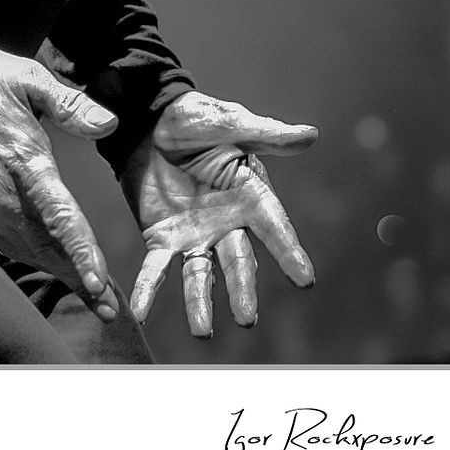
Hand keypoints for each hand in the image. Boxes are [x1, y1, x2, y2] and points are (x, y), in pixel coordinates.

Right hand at [0, 45, 120, 321]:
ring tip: (91, 297)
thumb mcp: (29, 79)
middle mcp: (1, 194)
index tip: (100, 284)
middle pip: (46, 247)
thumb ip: (70, 104)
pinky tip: (51, 267)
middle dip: (79, 279)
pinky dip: (31, 260)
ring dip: (58, 274)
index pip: (58, 216)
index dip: (80, 252)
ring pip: (26, 251)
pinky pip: (4, 244)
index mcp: (23, 161)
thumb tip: (109, 125)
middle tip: (110, 309)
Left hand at [123, 91, 317, 337]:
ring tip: (201, 332)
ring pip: (201, 274)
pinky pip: (157, 267)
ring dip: (201, 303)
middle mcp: (227, 223)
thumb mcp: (229, 122)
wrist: (148, 119)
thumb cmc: (195, 117)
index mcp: (250, 194)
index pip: (275, 227)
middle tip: (246, 318)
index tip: (305, 279)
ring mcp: (195, 235)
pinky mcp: (162, 238)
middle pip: (239, 260)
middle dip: (243, 288)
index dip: (289, 251)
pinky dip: (149, 289)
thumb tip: (310, 135)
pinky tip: (139, 312)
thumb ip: (266, 133)